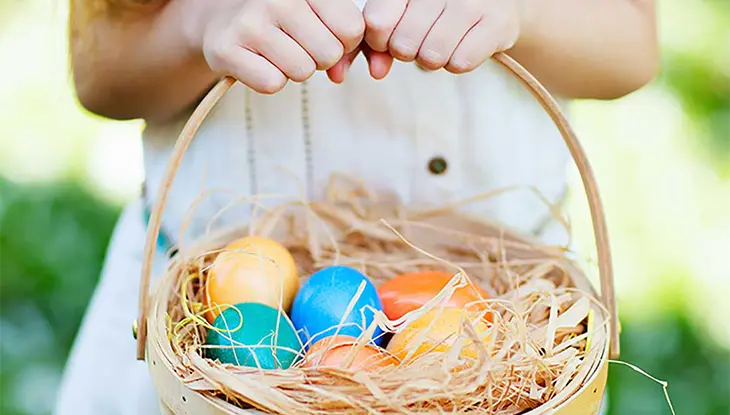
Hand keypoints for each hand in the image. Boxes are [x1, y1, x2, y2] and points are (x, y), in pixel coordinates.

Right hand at [198, 0, 364, 93]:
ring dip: (293, 70)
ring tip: (276, 52)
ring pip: (302, 71)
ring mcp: (250, 22)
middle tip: (296, 45)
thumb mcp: (314, 10)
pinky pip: (272, 83)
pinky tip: (257, 61)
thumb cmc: (279, 19)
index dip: (344, 42)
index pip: (352, 28)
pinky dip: (268, 80)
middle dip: (318, 58)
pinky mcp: (226, 49)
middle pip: (329, 53)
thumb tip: (341, 73)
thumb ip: (343, 33)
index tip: (324, 35)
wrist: (221, 20)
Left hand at [363, 0, 521, 72]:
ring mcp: (472, 1)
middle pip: (403, 45)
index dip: (380, 41)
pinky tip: (462, 45)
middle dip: (408, 52)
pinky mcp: (497, 22)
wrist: (494, 2)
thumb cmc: (437, 10)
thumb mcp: (402, 15)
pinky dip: (457, 62)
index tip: (390, 38)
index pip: (377, 21)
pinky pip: (460, 63)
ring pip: (432, 56)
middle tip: (422, 40)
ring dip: (433, 59)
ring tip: (443, 42)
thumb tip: (376, 72)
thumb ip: (379, 42)